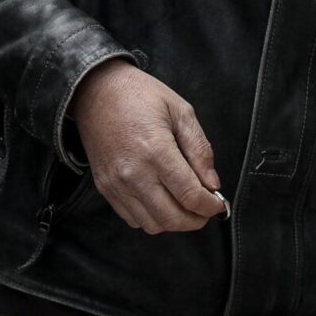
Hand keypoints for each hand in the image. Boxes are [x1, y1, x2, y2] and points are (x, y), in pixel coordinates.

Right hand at [70, 59, 226, 233]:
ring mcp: (116, 184)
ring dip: (173, 221)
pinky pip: (132, 218)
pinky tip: (161, 200)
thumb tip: (212, 184)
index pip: (190, 196)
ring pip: (152, 224)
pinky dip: (151, 217)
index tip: (218, 204)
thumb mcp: (181, 111)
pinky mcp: (105, 188)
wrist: (96, 91)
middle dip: (195, 220)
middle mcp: (134, 173)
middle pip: (171, 218)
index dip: (210, 206)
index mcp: (156, 151)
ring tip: (184, 205)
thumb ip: (200, 149)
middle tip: (205, 210)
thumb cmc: (140, 96)